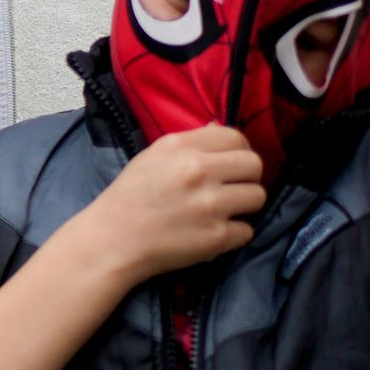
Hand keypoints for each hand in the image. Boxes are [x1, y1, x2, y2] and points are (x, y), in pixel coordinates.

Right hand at [68, 124, 267, 289]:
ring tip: (222, 211)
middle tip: (231, 188)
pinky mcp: (217, 236)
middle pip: (254, 165)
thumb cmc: (130, 196)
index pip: (235, 136)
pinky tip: (212, 232)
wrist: (112, 240)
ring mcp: (210, 205)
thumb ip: (190, 142)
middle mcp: (198, 171)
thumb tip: (220, 129)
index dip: (239, 150)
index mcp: (180, 147)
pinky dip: (233, 234)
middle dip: (247, 177)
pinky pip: (247, 230)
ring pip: (257, 197)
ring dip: (244, 206)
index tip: (231, 164)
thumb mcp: (153, 156)